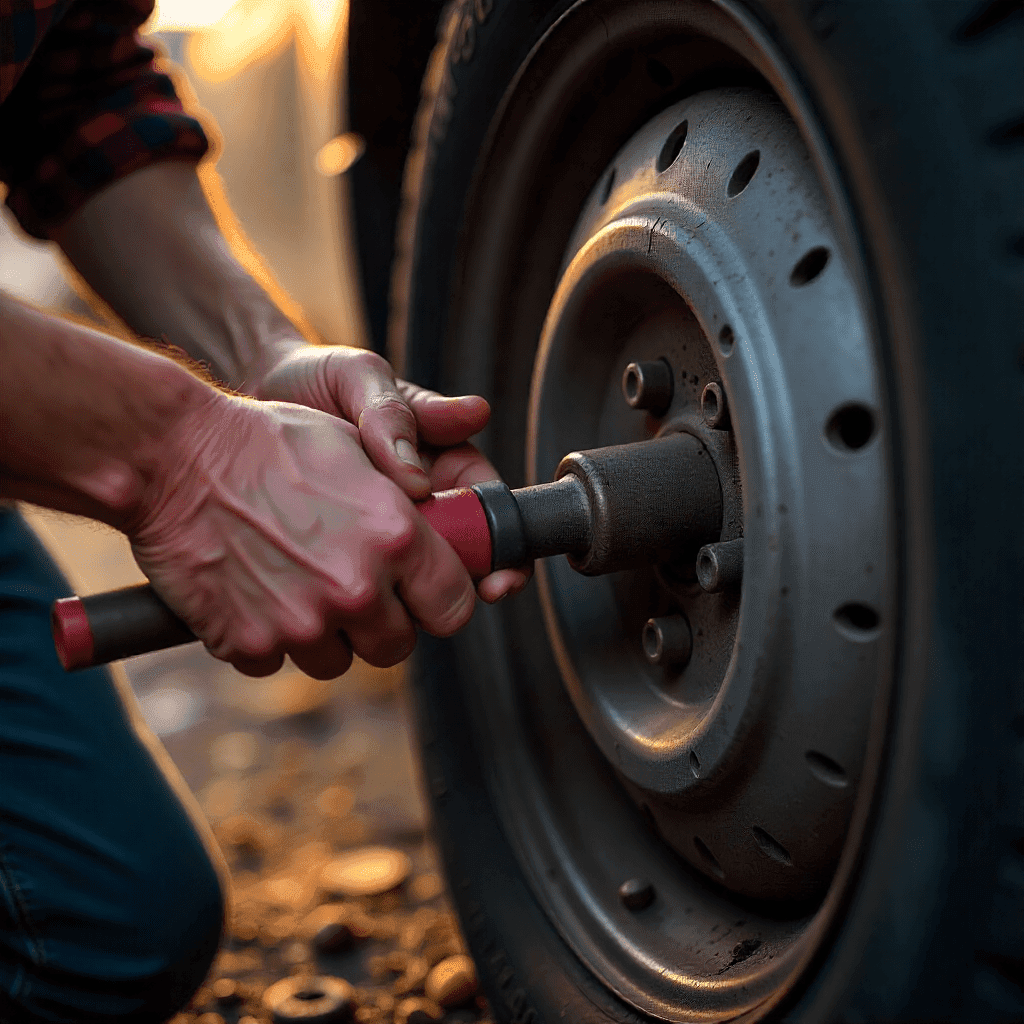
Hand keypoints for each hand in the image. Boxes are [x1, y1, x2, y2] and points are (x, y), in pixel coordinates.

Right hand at [127, 394, 476, 678]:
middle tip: (351, 587)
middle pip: (398, 646)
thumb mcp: (356, 449)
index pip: (454, 607)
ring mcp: (303, 622)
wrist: (174, 455)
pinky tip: (252, 590)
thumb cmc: (269, 441)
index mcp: (398, 536)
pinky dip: (267, 637)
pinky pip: (277, 662)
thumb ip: (406, 502)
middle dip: (381, 622)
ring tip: (294, 582)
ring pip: (338, 661)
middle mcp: (358, 588)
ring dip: (323, 634)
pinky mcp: (250, 645)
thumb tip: (439, 534)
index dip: (439, 601)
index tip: (422, 594)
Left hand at [252, 344, 529, 602]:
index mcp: (444, 462)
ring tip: (393, 608)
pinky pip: (361, 583)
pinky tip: (347, 605)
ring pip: (413, 581)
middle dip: (463, 589)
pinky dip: (359, 598)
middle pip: (460, 560)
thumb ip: (396, 414)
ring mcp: (380, 532)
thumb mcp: (361, 378)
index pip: (490, 512)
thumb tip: (437, 461)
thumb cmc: (319, 377)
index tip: (500, 577)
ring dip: (410, 600)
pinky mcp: (341, 550)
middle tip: (456, 605)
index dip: (503, 550)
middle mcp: (421, 503)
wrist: (253, 391)